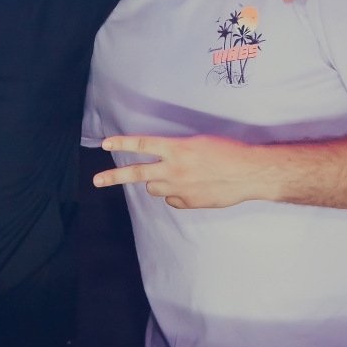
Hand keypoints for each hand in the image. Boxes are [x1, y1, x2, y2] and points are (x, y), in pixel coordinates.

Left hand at [94, 134, 260, 208]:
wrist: (249, 173)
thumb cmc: (228, 152)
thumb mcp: (200, 143)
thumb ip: (177, 152)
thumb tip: (165, 162)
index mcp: (177, 148)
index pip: (142, 144)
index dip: (122, 144)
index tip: (105, 144)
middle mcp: (174, 168)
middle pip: (136, 173)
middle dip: (113, 176)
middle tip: (96, 180)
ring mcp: (180, 188)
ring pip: (154, 188)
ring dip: (156, 183)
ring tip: (173, 177)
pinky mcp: (189, 202)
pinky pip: (172, 200)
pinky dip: (176, 196)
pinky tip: (192, 188)